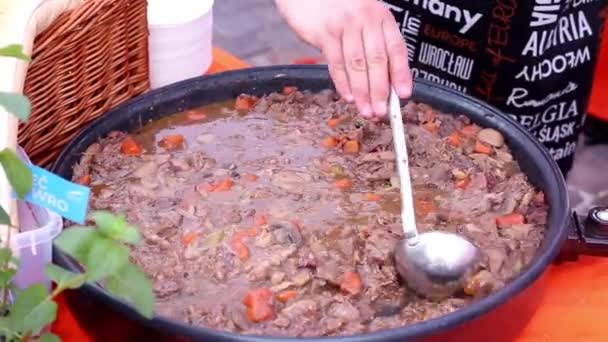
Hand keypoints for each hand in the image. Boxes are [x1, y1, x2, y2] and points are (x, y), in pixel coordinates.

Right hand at [275, 0, 411, 119]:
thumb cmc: (336, 10)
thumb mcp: (362, 21)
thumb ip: (373, 46)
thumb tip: (384, 84)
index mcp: (381, 18)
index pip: (397, 49)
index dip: (401, 74)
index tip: (405, 95)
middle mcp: (366, 19)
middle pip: (377, 60)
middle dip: (380, 91)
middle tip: (381, 112)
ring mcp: (346, 25)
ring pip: (357, 65)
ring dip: (363, 92)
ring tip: (366, 111)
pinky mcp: (326, 33)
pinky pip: (337, 63)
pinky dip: (343, 84)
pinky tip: (348, 97)